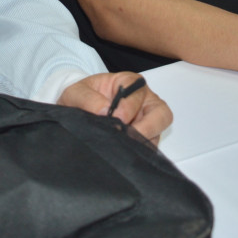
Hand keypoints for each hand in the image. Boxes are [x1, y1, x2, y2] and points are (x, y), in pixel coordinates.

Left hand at [58, 71, 172, 142]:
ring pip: (157, 134)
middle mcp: (144, 101)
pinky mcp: (144, 138)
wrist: (78, 109)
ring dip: (140, 143)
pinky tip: (121, 154)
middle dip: (148, 128)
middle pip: (161, 114)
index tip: (115, 119)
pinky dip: (137, 153)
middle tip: (129, 139)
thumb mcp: (76, 92)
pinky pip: (149, 148)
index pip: (139, 92)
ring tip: (120, 148)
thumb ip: (87, 99)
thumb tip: (104, 111)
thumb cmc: (82, 97)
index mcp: (130, 83)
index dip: (129, 107)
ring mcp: (147, 121)